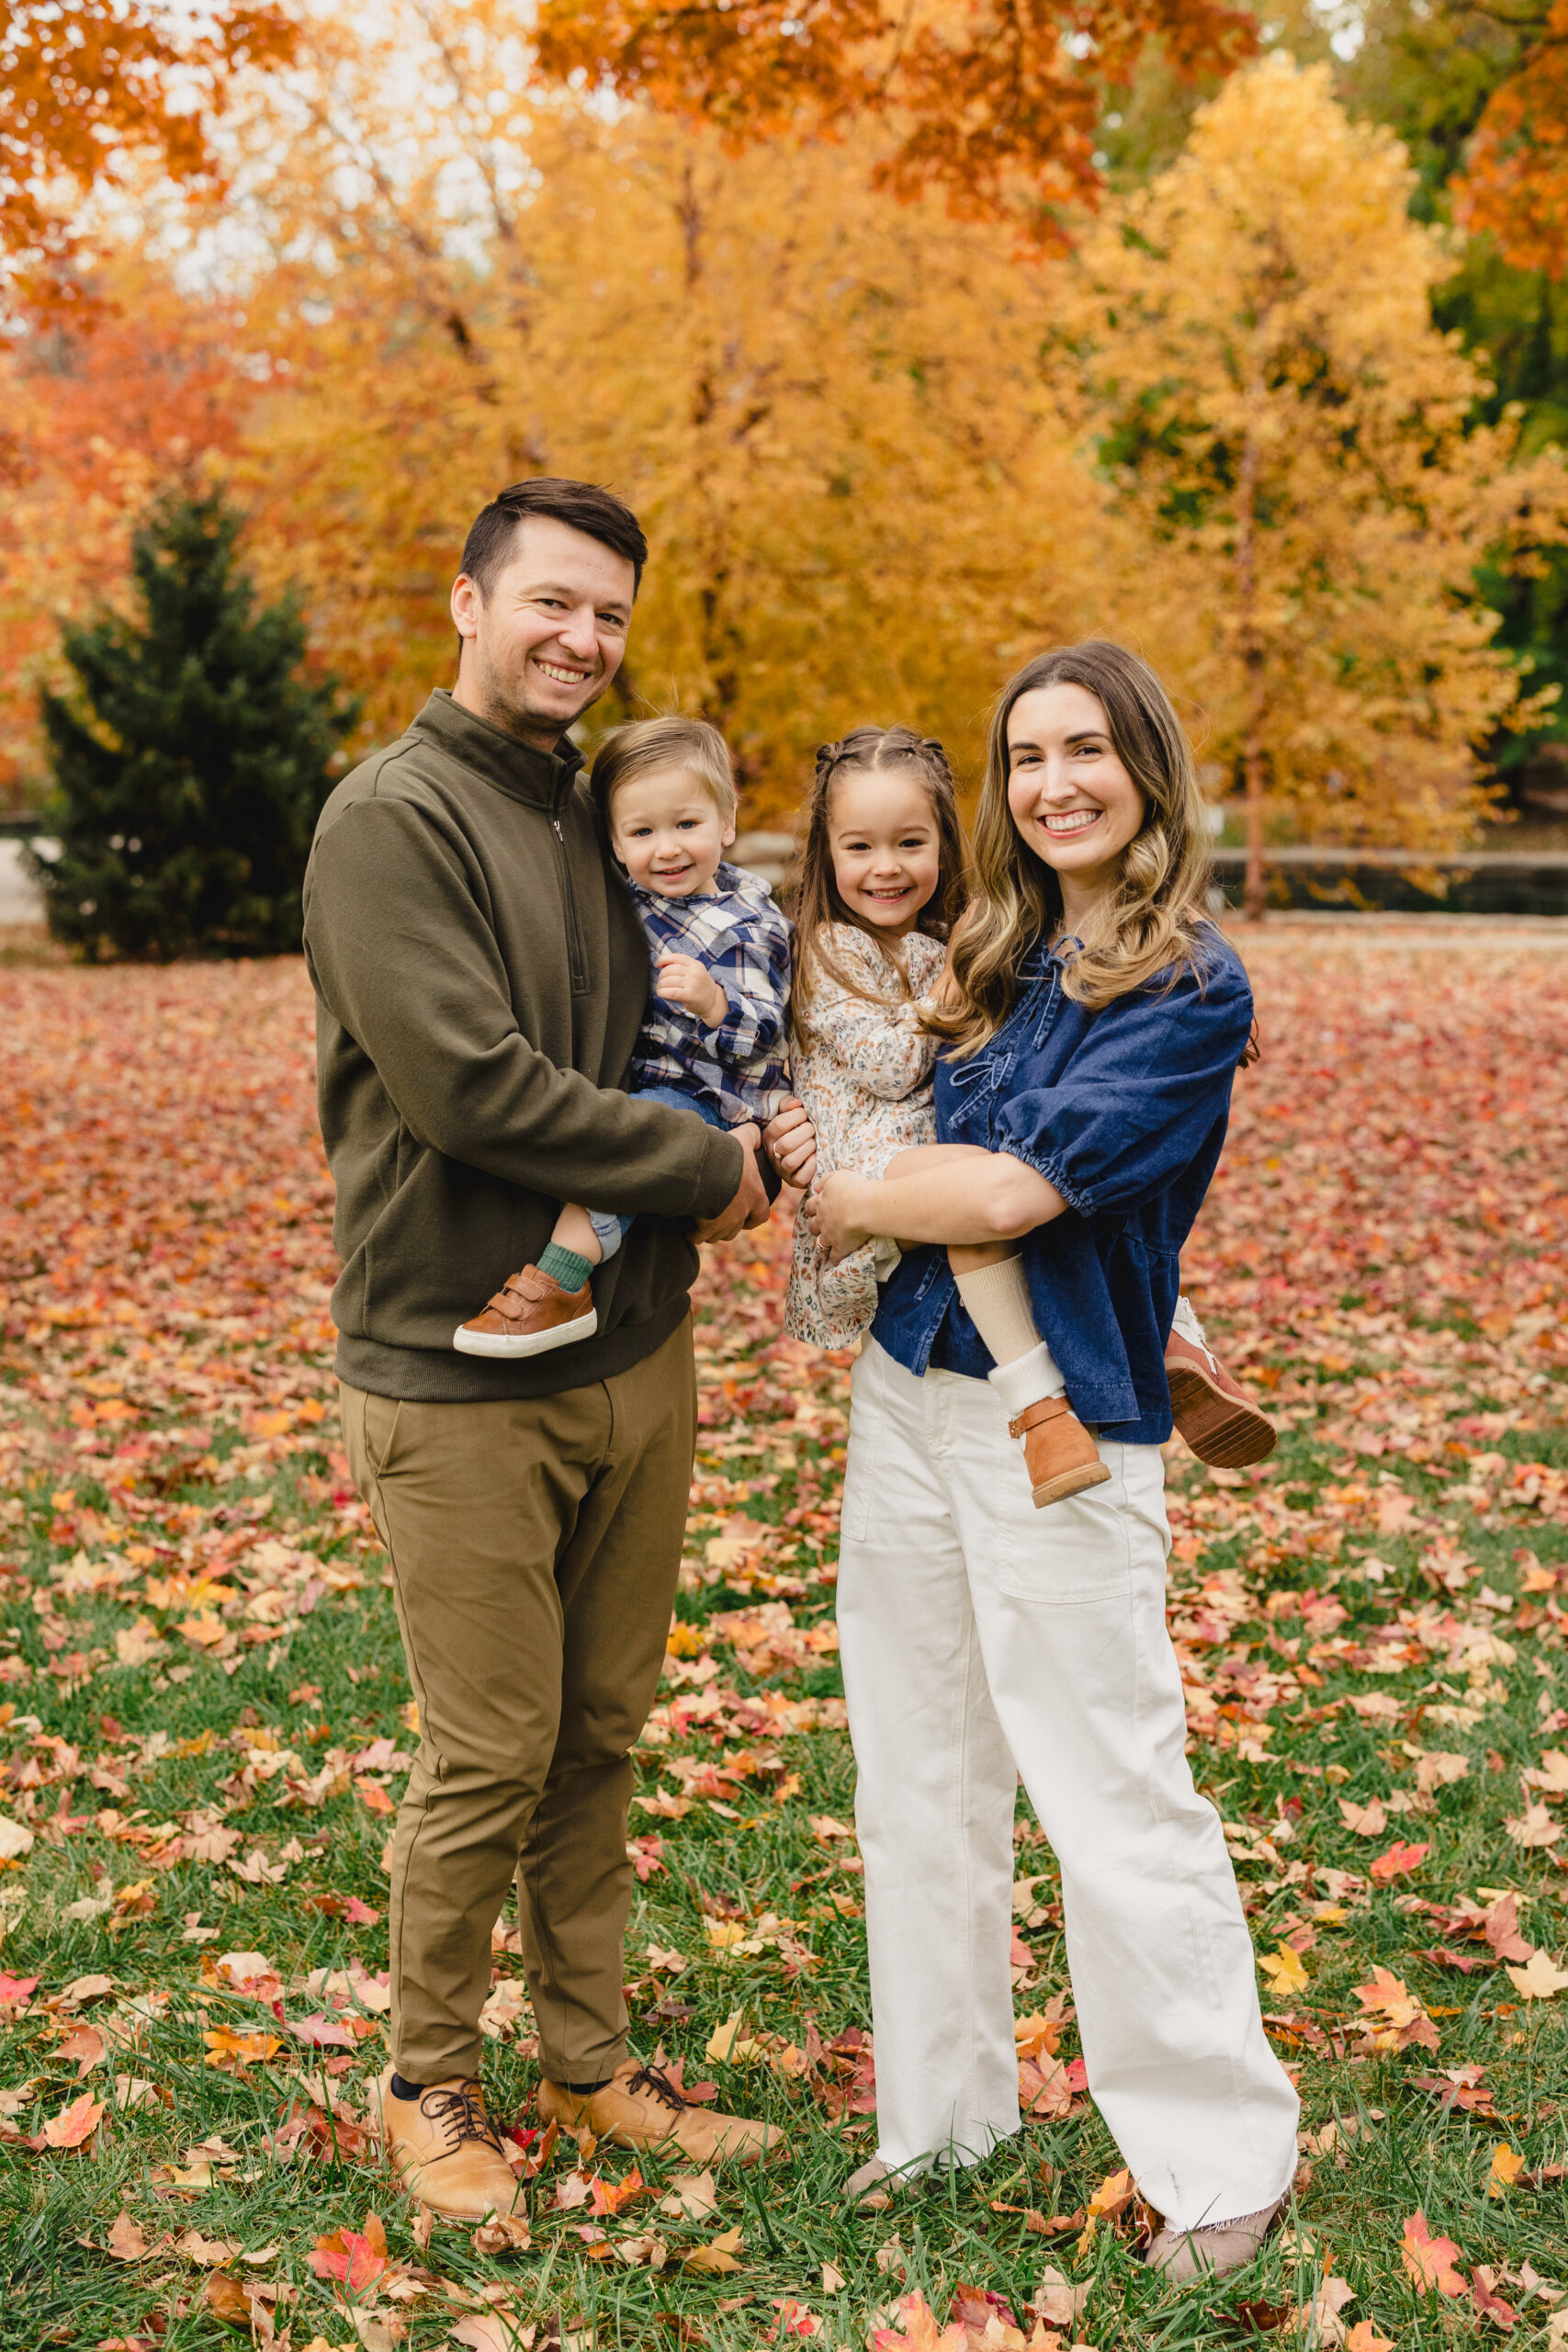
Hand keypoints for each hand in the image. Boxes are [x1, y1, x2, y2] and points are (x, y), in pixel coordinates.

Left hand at [657, 952, 727, 1026]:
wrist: (714, 1002)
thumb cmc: (701, 987)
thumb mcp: (695, 972)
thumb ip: (681, 966)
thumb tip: (661, 963)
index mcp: (695, 964)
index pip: (675, 957)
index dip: (662, 959)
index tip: (656, 964)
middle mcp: (694, 972)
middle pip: (670, 969)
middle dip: (661, 976)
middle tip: (661, 982)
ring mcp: (692, 983)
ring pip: (668, 980)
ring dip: (660, 985)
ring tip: (661, 988)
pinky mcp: (689, 995)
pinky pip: (670, 992)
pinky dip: (662, 992)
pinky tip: (661, 993)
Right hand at [692, 1123, 770, 1240]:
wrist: (707, 1166)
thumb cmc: (728, 1153)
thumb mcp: (742, 1138)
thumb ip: (752, 1135)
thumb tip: (757, 1136)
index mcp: (755, 1195)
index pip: (762, 1215)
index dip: (754, 1217)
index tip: (746, 1218)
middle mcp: (742, 1212)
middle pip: (736, 1228)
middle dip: (727, 1226)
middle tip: (717, 1218)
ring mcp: (724, 1222)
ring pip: (718, 1235)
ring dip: (711, 1231)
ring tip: (700, 1224)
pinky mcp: (706, 1226)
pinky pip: (699, 1236)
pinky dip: (694, 1234)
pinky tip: (688, 1228)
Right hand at [763, 1096, 816, 1188]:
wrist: (797, 1152)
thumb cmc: (793, 1129)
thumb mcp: (786, 1114)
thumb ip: (787, 1104)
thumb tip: (797, 1103)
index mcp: (768, 1135)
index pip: (780, 1124)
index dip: (797, 1116)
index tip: (805, 1115)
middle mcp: (772, 1153)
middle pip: (786, 1144)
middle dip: (805, 1133)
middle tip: (812, 1129)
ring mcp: (781, 1169)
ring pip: (791, 1162)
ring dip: (808, 1148)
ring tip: (814, 1143)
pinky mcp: (793, 1181)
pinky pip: (800, 1178)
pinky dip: (810, 1167)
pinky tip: (814, 1157)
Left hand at [799, 1170, 871, 1261]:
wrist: (863, 1207)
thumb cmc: (853, 1188)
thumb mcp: (839, 1176)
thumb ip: (826, 1180)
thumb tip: (815, 1187)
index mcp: (821, 1202)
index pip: (810, 1206)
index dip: (812, 1208)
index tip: (814, 1209)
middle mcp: (822, 1219)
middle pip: (812, 1225)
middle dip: (814, 1226)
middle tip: (820, 1226)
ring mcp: (830, 1235)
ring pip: (820, 1242)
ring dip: (822, 1243)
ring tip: (826, 1245)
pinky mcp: (840, 1247)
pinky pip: (834, 1256)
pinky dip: (834, 1259)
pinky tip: (835, 1261)